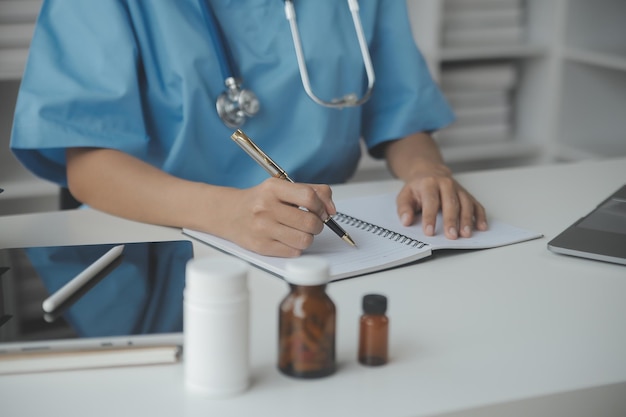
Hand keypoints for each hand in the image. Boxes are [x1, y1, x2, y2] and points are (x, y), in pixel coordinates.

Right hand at [220, 178, 336, 256]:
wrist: (229, 214)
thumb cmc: (261, 200)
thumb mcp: (282, 187)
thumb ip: (313, 191)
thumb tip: (331, 210)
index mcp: (273, 188)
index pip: (309, 197)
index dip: (321, 206)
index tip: (321, 211)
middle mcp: (265, 207)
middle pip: (310, 222)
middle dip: (317, 225)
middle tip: (311, 223)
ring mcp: (262, 229)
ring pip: (304, 240)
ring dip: (308, 238)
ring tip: (299, 232)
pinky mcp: (261, 247)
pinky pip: (293, 252)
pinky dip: (296, 247)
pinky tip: (287, 239)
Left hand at [395, 161, 486, 238]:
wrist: (430, 172)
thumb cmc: (418, 188)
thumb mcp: (405, 195)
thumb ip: (404, 208)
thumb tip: (406, 221)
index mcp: (429, 184)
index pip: (430, 201)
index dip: (430, 217)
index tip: (429, 232)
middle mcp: (446, 184)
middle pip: (451, 203)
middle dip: (451, 220)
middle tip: (451, 236)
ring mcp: (459, 189)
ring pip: (466, 204)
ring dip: (467, 220)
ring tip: (466, 234)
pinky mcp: (467, 195)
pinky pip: (476, 205)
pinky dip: (480, 216)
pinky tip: (481, 227)